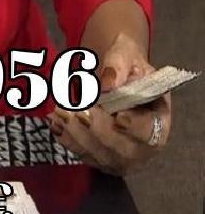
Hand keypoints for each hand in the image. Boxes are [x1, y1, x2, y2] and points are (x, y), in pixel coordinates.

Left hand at [48, 33, 171, 175]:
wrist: (112, 78)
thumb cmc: (126, 68)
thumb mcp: (127, 56)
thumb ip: (119, 66)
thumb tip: (108, 83)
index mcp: (158, 123)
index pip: (149, 132)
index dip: (134, 127)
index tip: (119, 116)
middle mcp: (140, 147)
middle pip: (118, 147)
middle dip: (96, 129)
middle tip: (77, 111)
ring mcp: (116, 157)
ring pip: (94, 152)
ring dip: (74, 133)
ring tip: (60, 111)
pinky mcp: (95, 157)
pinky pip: (78, 152)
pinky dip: (65, 137)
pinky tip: (54, 121)